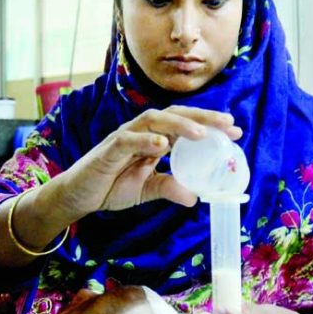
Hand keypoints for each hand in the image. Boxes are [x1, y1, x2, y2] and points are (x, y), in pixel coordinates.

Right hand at [57, 107, 240, 215]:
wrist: (78, 196)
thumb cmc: (110, 187)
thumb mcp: (147, 190)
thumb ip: (170, 188)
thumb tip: (196, 198)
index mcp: (154, 139)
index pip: (186, 126)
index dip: (210, 126)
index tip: (235, 132)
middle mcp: (142, 132)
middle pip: (175, 115)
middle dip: (203, 118)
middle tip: (228, 125)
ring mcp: (124, 138)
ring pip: (154, 121)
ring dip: (179, 124)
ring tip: (201, 134)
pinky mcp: (108, 150)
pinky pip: (128, 140)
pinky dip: (146, 141)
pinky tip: (163, 146)